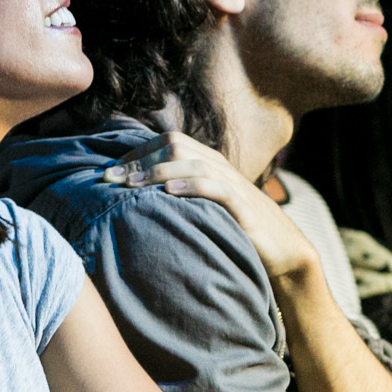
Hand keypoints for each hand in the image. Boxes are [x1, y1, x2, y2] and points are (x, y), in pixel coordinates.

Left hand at [103, 132, 320, 280]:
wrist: (283, 250)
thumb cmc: (236, 229)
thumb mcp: (204, 207)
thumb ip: (179, 194)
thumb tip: (136, 197)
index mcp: (207, 162)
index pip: (166, 142)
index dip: (135, 153)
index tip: (108, 172)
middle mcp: (218, 166)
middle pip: (173, 146)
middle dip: (139, 160)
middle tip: (110, 179)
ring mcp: (232, 184)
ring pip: (192, 163)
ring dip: (157, 172)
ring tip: (131, 184)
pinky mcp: (243, 206)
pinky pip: (217, 188)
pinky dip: (192, 186)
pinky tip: (170, 193)